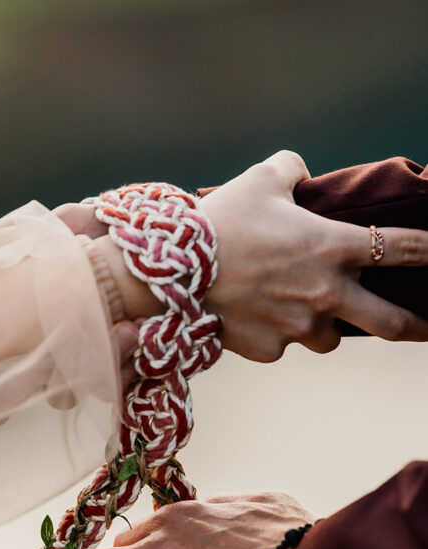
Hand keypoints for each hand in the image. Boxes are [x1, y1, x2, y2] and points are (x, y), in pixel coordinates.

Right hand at [199, 150, 427, 360]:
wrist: (173, 273)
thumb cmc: (219, 222)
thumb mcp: (260, 180)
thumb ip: (292, 170)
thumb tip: (302, 173)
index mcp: (333, 247)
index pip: (402, 248)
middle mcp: (325, 293)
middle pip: (391, 322)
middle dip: (417, 327)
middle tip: (426, 329)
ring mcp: (298, 328)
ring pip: (329, 337)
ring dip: (323, 324)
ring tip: (298, 308)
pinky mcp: (270, 350)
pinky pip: (284, 345)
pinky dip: (276, 333)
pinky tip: (252, 315)